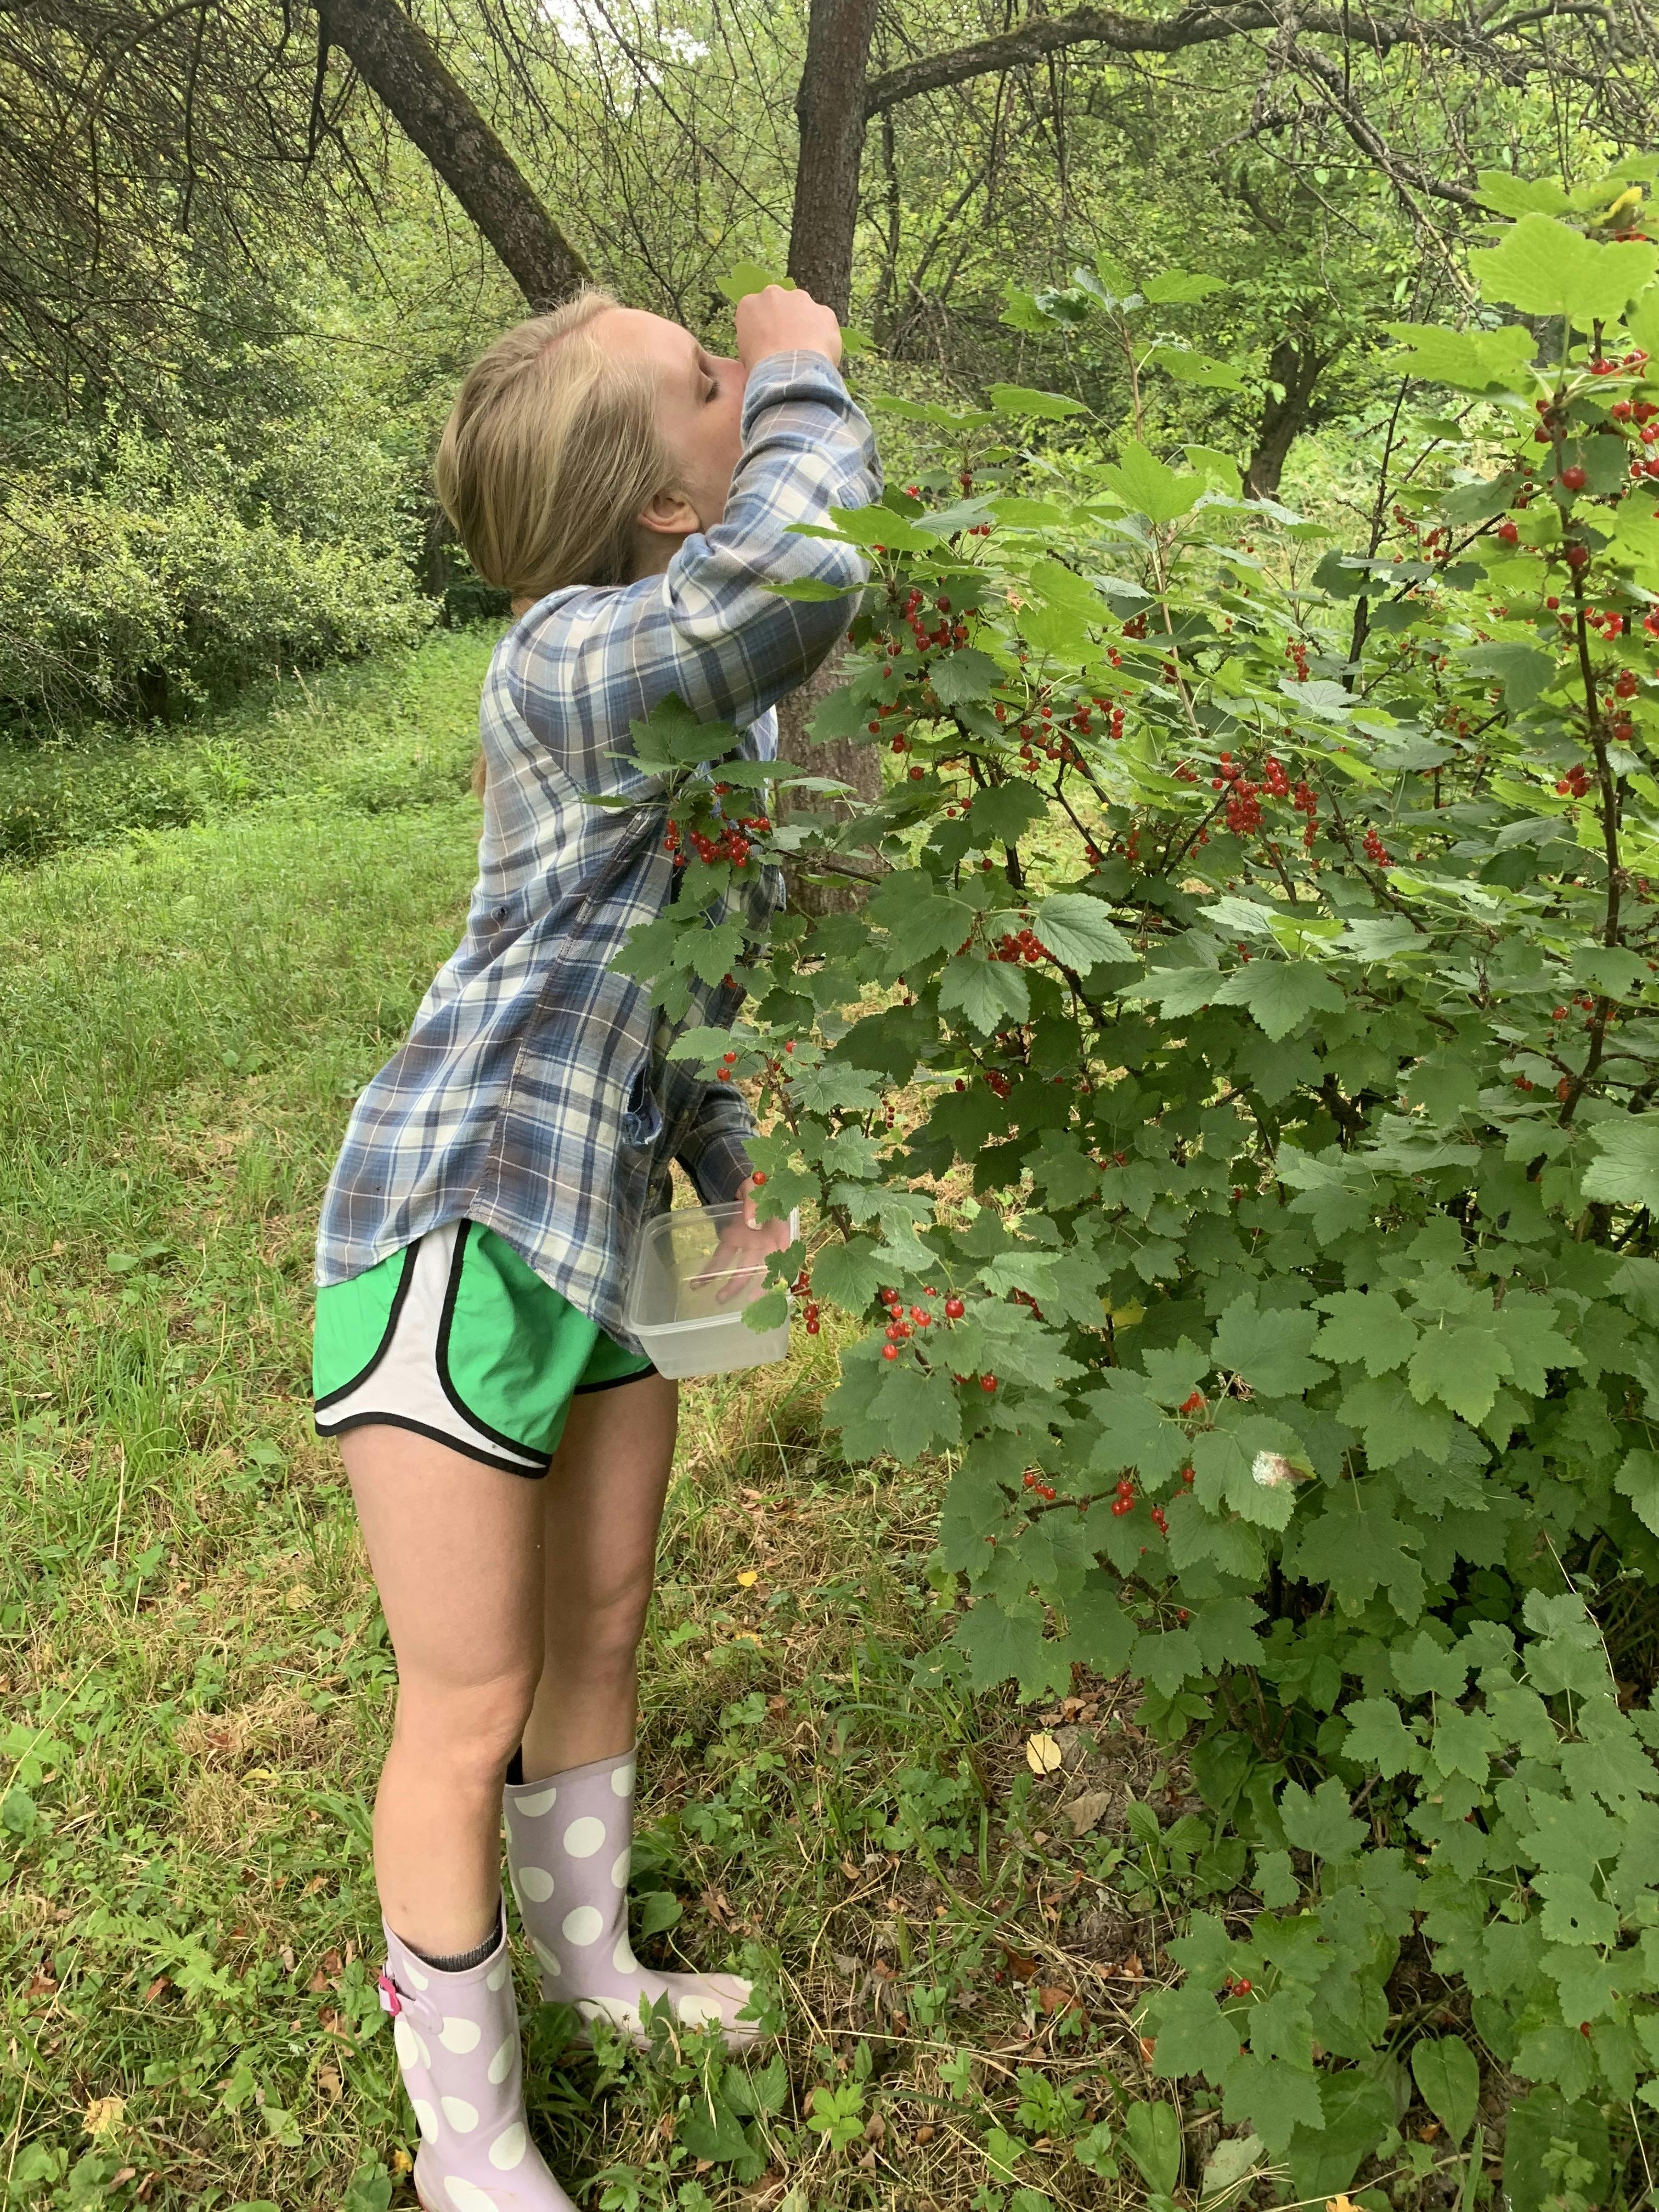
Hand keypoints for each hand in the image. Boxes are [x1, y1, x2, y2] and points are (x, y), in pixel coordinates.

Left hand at [701, 1176, 794, 1305]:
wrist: (749, 1178)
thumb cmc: (761, 1182)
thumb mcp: (759, 1185)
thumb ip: (756, 1202)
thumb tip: (752, 1223)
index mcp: (780, 1229)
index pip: (784, 1257)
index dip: (780, 1274)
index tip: (772, 1288)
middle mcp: (767, 1242)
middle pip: (761, 1268)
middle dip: (752, 1286)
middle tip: (744, 1301)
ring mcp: (749, 1243)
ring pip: (740, 1268)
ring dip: (730, 1285)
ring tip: (718, 1299)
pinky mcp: (732, 1241)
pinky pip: (722, 1258)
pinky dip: (710, 1271)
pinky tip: (698, 1283)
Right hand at [735, 284, 841, 373]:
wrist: (788, 373)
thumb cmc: (761, 368)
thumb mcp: (744, 355)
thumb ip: (754, 341)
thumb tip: (764, 347)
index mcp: (749, 304)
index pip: (756, 312)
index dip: (764, 329)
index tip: (768, 344)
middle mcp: (773, 294)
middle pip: (780, 305)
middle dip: (785, 321)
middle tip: (788, 347)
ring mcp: (800, 299)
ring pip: (804, 310)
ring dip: (806, 325)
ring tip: (806, 352)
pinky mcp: (824, 311)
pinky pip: (824, 323)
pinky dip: (824, 336)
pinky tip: (820, 354)